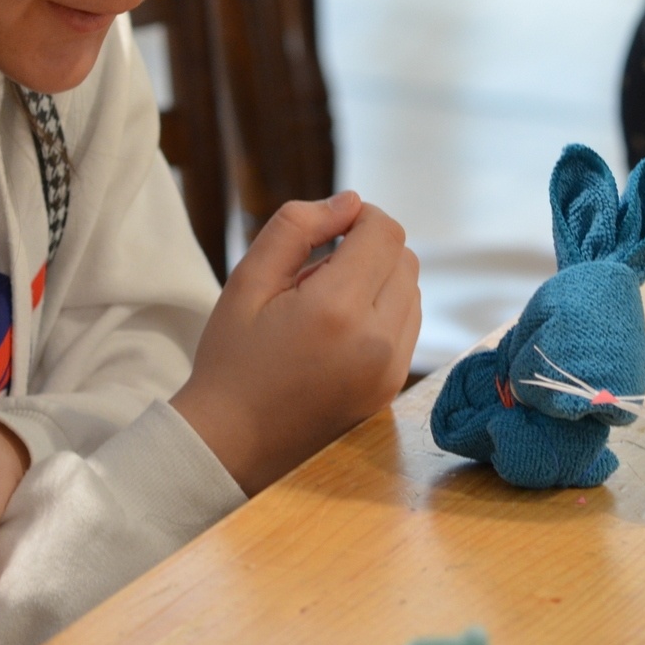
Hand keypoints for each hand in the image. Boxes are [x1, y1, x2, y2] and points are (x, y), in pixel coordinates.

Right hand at [172, 192, 420, 494]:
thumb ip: (298, 226)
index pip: (385, 232)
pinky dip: (384, 313)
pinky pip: (408, 327)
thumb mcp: (248, 279)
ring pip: (412, 291)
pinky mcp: (392, 388)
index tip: (328, 229)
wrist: (232, 443)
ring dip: (379, 281)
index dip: (359, 216)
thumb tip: (350, 201)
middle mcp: (377, 341)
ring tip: (326, 305)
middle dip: (368, 249)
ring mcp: (390, 370)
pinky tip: (339, 331)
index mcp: (338, 310)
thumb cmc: (233, 359)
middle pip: (405, 258)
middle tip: (317, 272)